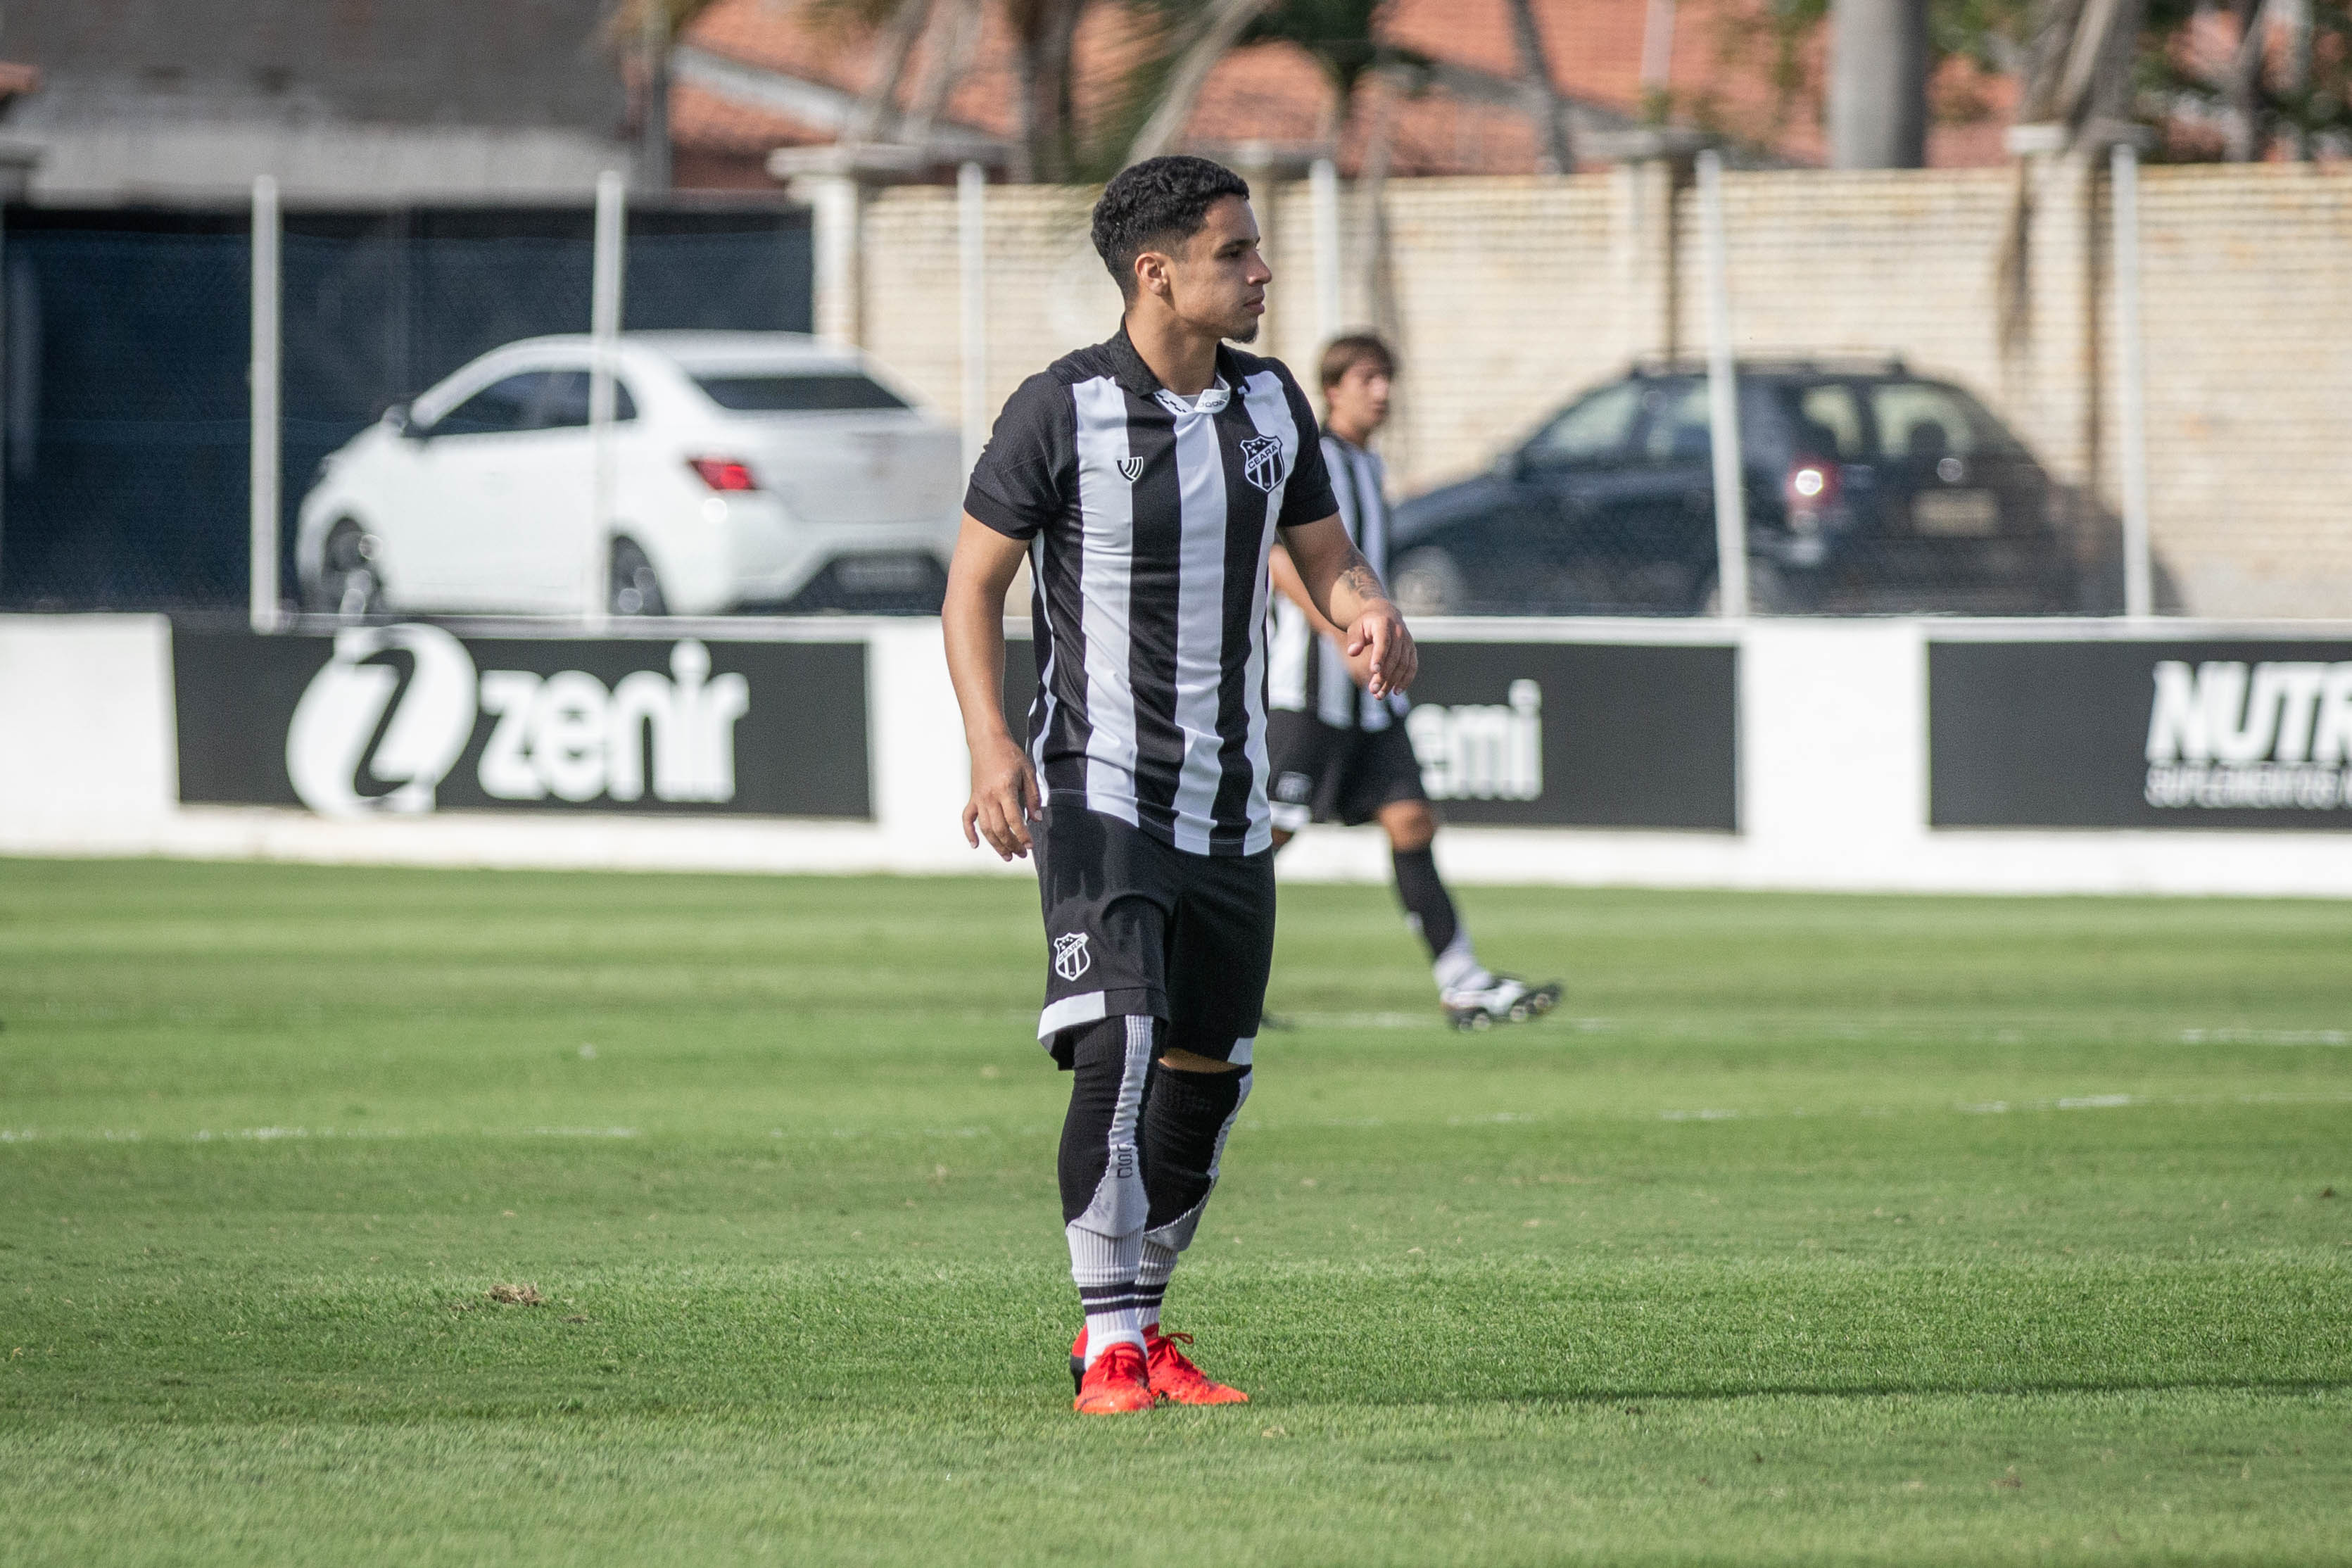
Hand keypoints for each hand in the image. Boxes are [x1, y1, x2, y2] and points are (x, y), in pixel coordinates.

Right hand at [963, 732, 1040, 859]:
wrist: (988, 742)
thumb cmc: (1010, 755)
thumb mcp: (1028, 773)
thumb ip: (1032, 797)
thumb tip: (1036, 819)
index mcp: (1004, 790)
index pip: (1014, 819)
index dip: (1022, 835)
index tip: (1030, 845)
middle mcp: (989, 797)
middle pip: (999, 828)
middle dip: (1011, 845)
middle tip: (1022, 854)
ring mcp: (979, 798)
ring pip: (985, 828)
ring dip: (996, 845)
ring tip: (1007, 856)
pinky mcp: (973, 798)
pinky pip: (967, 819)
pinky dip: (969, 833)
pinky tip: (975, 845)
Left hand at [1344, 602, 1416, 697]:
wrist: (1385, 614)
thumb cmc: (1366, 623)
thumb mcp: (1356, 626)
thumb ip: (1354, 638)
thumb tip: (1352, 652)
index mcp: (1384, 624)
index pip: (1383, 642)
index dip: (1379, 656)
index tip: (1373, 671)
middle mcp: (1399, 632)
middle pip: (1393, 657)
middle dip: (1384, 676)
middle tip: (1373, 691)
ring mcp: (1408, 641)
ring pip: (1403, 664)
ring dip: (1392, 682)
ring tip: (1380, 695)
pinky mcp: (1412, 650)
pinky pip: (1412, 667)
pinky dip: (1406, 680)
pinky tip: (1396, 691)